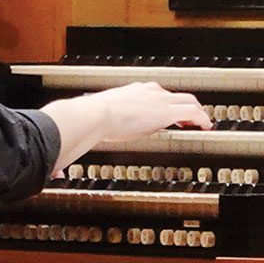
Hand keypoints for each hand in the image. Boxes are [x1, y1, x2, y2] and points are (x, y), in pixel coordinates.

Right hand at [43, 82, 210, 172]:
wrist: (94, 115)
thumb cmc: (87, 122)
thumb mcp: (87, 128)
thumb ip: (76, 147)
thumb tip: (56, 171)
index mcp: (129, 92)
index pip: (152, 93)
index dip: (162, 103)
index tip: (165, 114)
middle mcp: (146, 91)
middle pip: (174, 94)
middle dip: (184, 104)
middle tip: (190, 118)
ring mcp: (158, 99)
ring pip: (188, 100)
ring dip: (197, 112)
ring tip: (204, 122)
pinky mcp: (166, 110)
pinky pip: (192, 112)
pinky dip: (202, 118)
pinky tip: (207, 126)